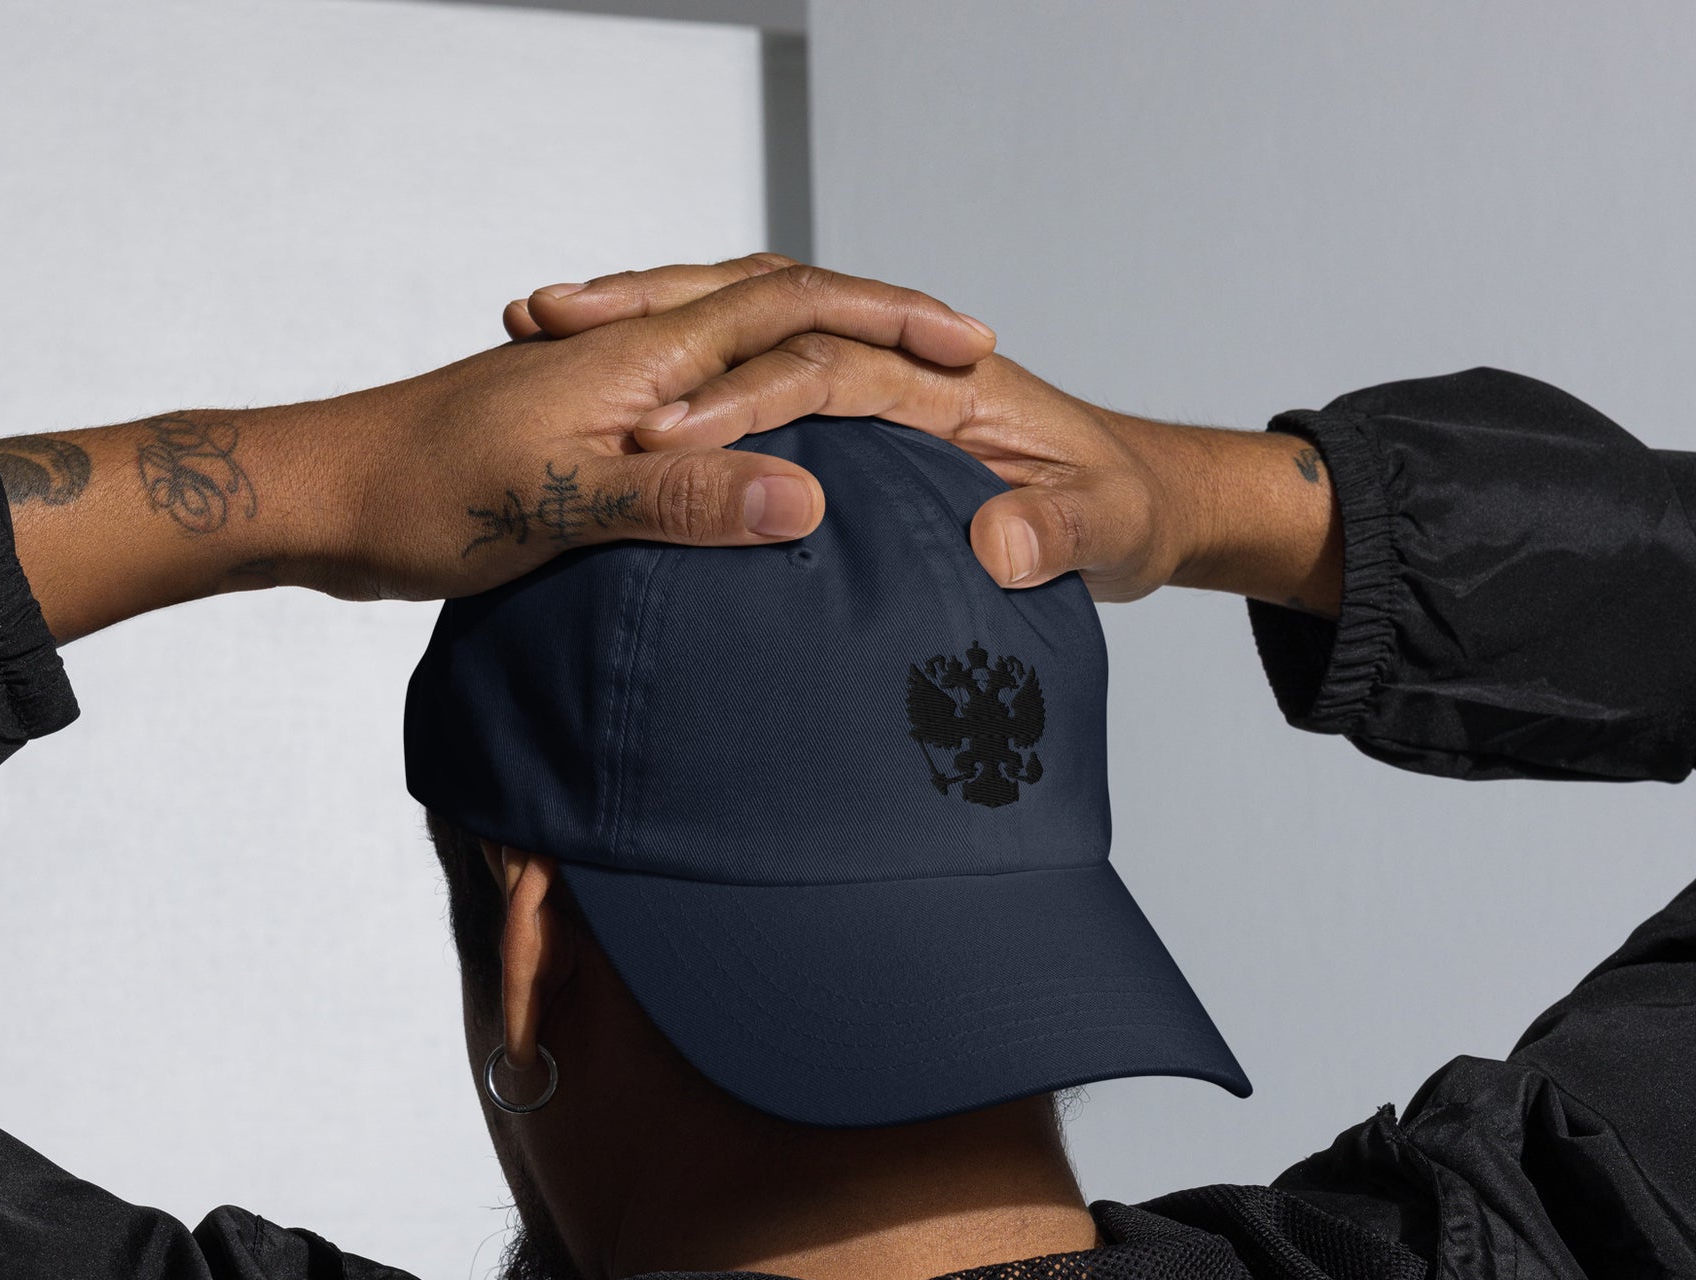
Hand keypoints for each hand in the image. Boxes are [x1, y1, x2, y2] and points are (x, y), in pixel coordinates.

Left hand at [0, 262, 996, 639]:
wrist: (318, 497)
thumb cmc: (420, 498)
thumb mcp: (560, 507)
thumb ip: (683, 501)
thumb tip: (808, 501)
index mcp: (643, 361)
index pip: (794, 309)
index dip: (889, 323)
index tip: (971, 349)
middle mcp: (630, 357)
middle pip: (774, 306)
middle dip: (871, 322)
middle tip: (951, 353)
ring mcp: (601, 389)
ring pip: (731, 348)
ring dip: (811, 351)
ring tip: (879, 384)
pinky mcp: (576, 433)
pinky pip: (691, 402)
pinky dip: (746, 408)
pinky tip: (751, 454)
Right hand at [508, 258, 1340, 611]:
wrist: (1151, 504)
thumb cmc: (1127, 511)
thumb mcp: (1109, 532)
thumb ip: (1058, 538)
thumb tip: (996, 543)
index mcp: (954, 385)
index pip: (825, 368)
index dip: (742, 399)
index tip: (662, 435)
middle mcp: (903, 371)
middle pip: (761, 322)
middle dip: (657, 323)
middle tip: (549, 325)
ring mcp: (875, 392)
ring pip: (744, 338)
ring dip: (648, 331)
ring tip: (544, 331)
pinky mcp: (861, 423)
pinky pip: (755, 383)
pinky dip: (679, 380)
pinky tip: (606, 408)